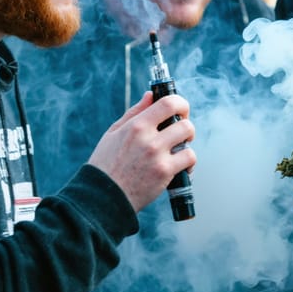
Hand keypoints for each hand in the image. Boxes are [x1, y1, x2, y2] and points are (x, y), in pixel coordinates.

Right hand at [88, 91, 195, 211]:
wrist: (103, 195)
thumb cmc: (106, 164)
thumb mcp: (114, 132)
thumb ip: (135, 112)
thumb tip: (151, 95)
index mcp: (136, 125)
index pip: (168, 103)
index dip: (181, 103)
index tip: (181, 109)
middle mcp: (148, 138)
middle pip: (184, 122)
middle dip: (186, 125)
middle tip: (181, 133)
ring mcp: (157, 156)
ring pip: (188, 139)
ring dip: (187, 143)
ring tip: (179, 149)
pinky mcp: (164, 172)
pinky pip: (189, 159)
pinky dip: (189, 162)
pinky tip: (181, 166)